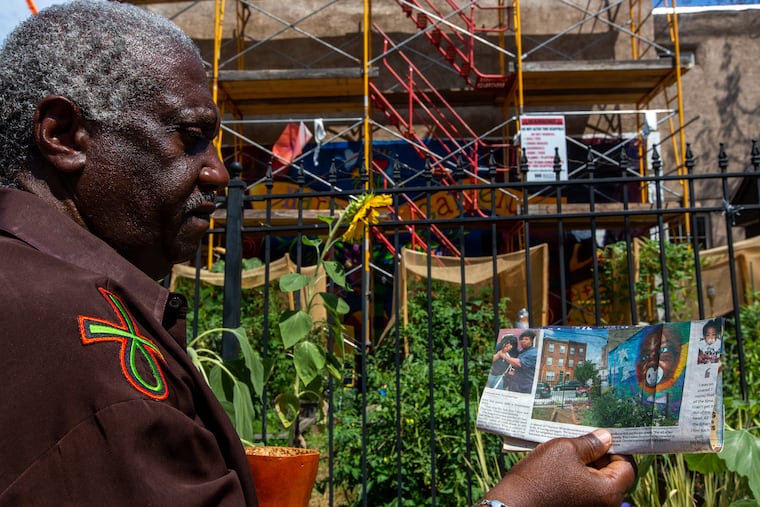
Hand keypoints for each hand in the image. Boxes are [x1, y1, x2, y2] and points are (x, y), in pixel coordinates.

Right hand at [483, 430, 634, 506]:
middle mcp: (604, 505)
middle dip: (600, 456)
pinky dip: (578, 477)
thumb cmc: (539, 477)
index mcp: (608, 492)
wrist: (513, 505)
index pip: (627, 466)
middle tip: (581, 440)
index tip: (601, 436)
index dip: (617, 448)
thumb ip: (590, 443)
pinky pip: (585, 491)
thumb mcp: (565, 449)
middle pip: (614, 476)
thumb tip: (606, 437)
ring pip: (598, 483)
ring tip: (567, 452)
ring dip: (587, 466)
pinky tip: (561, 466)